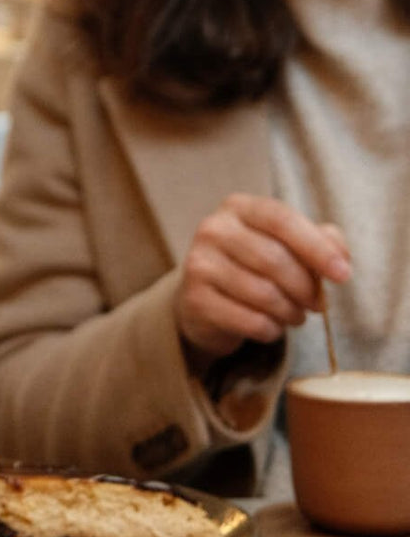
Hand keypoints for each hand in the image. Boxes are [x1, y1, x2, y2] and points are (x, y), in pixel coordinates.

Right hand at [175, 194, 350, 359]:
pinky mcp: (194, 300)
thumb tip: (341, 258)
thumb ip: (319, 240)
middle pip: (274, 259)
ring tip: (295, 315)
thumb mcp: (285, 244)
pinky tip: (272, 327)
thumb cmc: (252, 267)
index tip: (343, 275)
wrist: (201, 301)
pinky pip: (248, 320)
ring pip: (263, 293)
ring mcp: (198, 265)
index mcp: (237, 207)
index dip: (317, 248)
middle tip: (318, 304)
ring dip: (290, 311)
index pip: (282, 220)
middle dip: (306, 287)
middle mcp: (212, 230)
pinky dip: (271, 329)